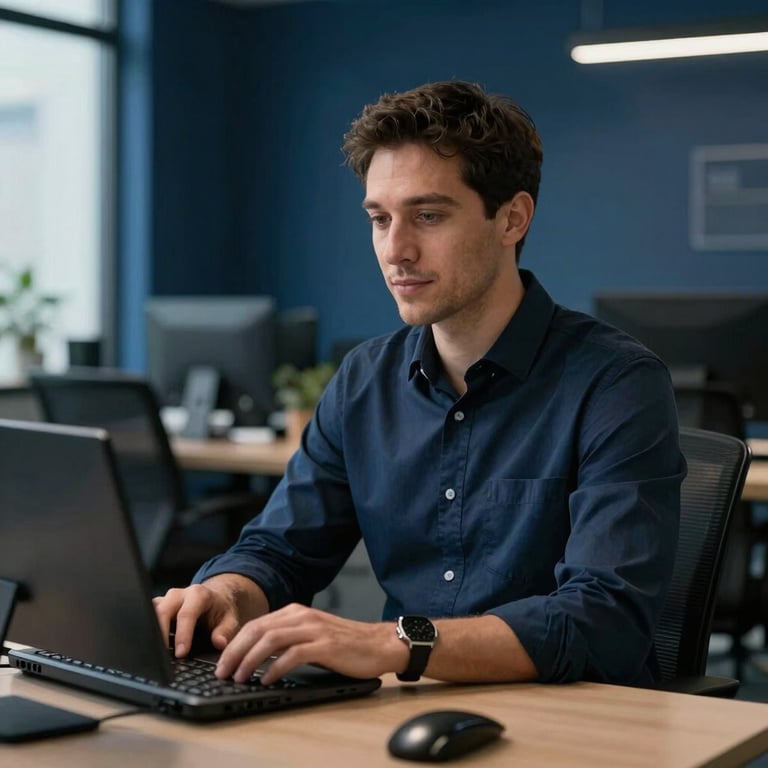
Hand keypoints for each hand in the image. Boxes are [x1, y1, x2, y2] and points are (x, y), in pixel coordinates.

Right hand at [153, 574, 266, 657]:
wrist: (216, 598)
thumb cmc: (221, 610)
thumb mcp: (230, 620)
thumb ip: (225, 631)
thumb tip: (219, 643)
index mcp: (198, 594)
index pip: (187, 614)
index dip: (183, 634)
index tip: (181, 653)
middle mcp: (179, 594)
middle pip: (163, 610)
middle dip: (160, 633)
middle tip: (160, 655)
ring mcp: (166, 599)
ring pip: (151, 612)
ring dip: (149, 631)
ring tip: (151, 652)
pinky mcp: (158, 607)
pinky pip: (147, 616)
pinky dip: (146, 630)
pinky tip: (148, 646)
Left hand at [215, 603, 407, 685]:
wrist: (378, 644)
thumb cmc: (345, 644)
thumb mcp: (311, 635)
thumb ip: (287, 639)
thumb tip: (256, 657)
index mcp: (296, 612)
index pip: (256, 624)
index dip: (235, 643)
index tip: (222, 662)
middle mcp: (302, 616)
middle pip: (258, 629)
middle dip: (235, 651)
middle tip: (222, 671)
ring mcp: (314, 629)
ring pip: (271, 640)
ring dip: (250, 660)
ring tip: (239, 678)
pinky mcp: (325, 645)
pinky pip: (292, 655)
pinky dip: (275, 668)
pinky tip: (266, 680)